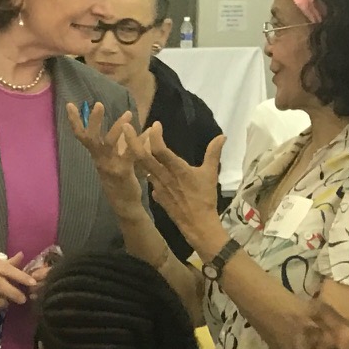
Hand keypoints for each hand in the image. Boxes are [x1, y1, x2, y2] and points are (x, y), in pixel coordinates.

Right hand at [67, 103, 144, 215]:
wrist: (125, 204)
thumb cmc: (118, 179)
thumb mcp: (113, 158)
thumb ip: (117, 142)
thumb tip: (122, 122)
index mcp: (96, 155)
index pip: (81, 136)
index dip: (75, 121)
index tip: (69, 104)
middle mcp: (100, 159)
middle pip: (91, 139)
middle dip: (94, 122)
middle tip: (98, 104)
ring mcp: (110, 166)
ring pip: (109, 145)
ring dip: (117, 128)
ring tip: (128, 114)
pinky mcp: (123, 172)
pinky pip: (130, 154)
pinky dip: (139, 142)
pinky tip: (148, 131)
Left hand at [135, 123, 227, 255]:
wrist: (197, 224)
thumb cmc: (205, 198)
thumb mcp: (210, 174)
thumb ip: (213, 153)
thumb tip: (222, 136)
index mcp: (177, 169)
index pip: (160, 150)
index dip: (155, 136)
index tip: (155, 124)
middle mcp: (164, 176)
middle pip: (143, 157)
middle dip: (132, 141)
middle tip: (126, 127)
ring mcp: (158, 187)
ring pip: (143, 167)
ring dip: (137, 153)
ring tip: (133, 141)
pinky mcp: (157, 195)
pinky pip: (148, 179)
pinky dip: (144, 169)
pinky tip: (144, 163)